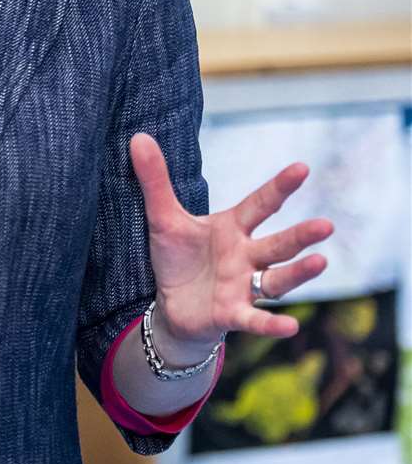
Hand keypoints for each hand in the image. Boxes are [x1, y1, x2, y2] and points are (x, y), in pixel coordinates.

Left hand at [130, 132, 334, 361]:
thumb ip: (155, 180)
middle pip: (278, 244)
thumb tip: (139, 137)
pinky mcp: (233, 314)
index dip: (279, 187)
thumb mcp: (163, 218)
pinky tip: (290, 326)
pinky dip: (271, 324)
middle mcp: (246, 257)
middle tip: (326, 225)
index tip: (302, 168)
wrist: (173, 307)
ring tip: (320, 261)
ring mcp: (244, 287)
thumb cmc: (177, 260)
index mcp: (232, 229)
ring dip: (298, 273)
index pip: (259, 205)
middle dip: (301, 235)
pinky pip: (256, 320)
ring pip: (277, 279)